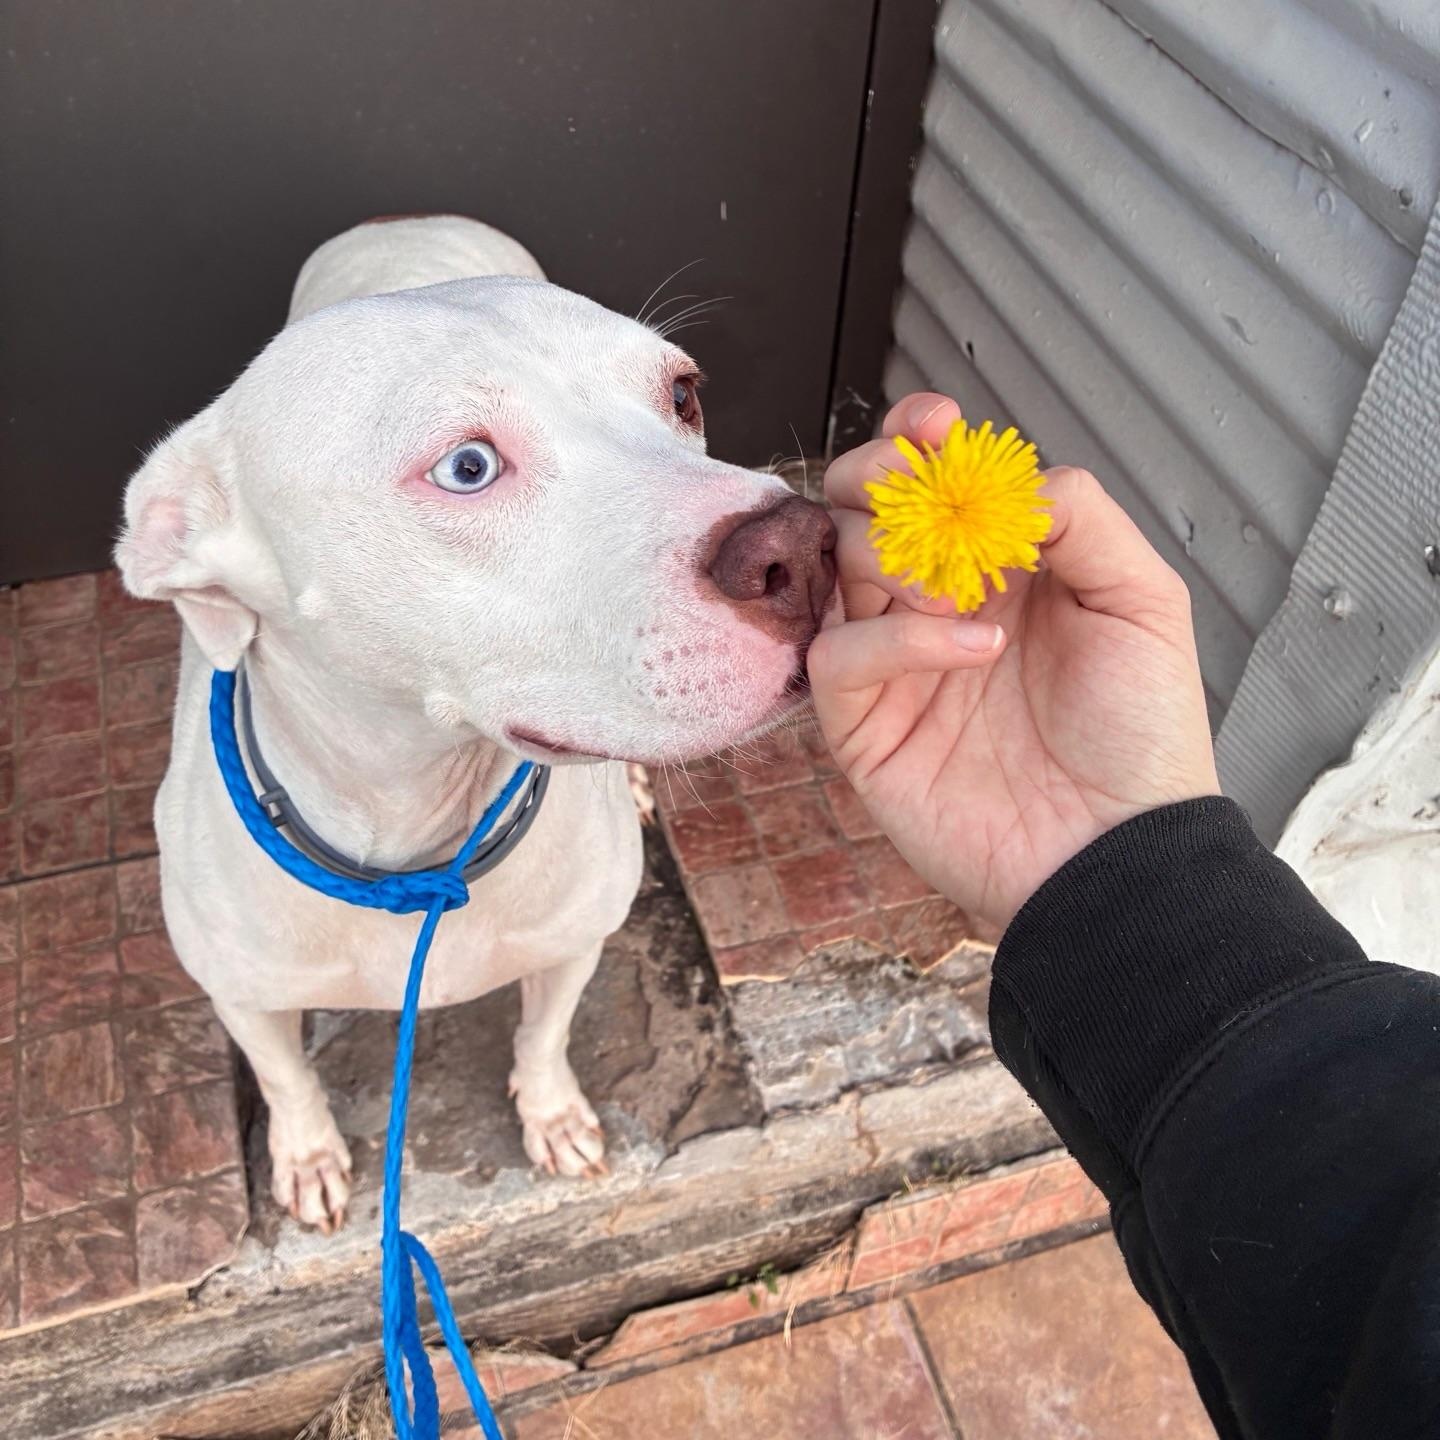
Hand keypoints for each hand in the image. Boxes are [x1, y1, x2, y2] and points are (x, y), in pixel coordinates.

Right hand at [808, 393, 1219, 927]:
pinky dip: (897, 637)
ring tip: (960, 582)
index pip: (930, 485)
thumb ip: (1081, 516)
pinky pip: (840, 655)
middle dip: (877, 476)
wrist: (1117, 849)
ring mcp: (895, 665)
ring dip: (890, 549)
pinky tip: (972, 648)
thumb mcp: (1142, 601)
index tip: (932, 424)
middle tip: (909, 479)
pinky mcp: (863, 726)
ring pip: (837, 566)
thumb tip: (1009, 478)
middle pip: (863, 511)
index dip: (917, 442)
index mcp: (997, 570)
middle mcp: (935, 605)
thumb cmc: (1140, 733)